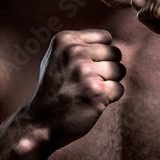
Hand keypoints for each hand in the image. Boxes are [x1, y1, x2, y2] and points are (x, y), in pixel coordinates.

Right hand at [21, 29, 124, 150]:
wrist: (40, 122)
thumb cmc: (53, 90)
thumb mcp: (57, 57)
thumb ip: (80, 45)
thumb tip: (110, 40)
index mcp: (66, 39)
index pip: (106, 37)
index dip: (100, 55)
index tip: (83, 68)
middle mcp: (75, 52)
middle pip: (115, 53)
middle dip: (106, 69)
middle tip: (86, 83)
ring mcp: (86, 72)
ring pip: (120, 70)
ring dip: (109, 83)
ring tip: (88, 91)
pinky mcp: (97, 92)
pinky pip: (119, 89)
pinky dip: (110, 98)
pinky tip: (91, 102)